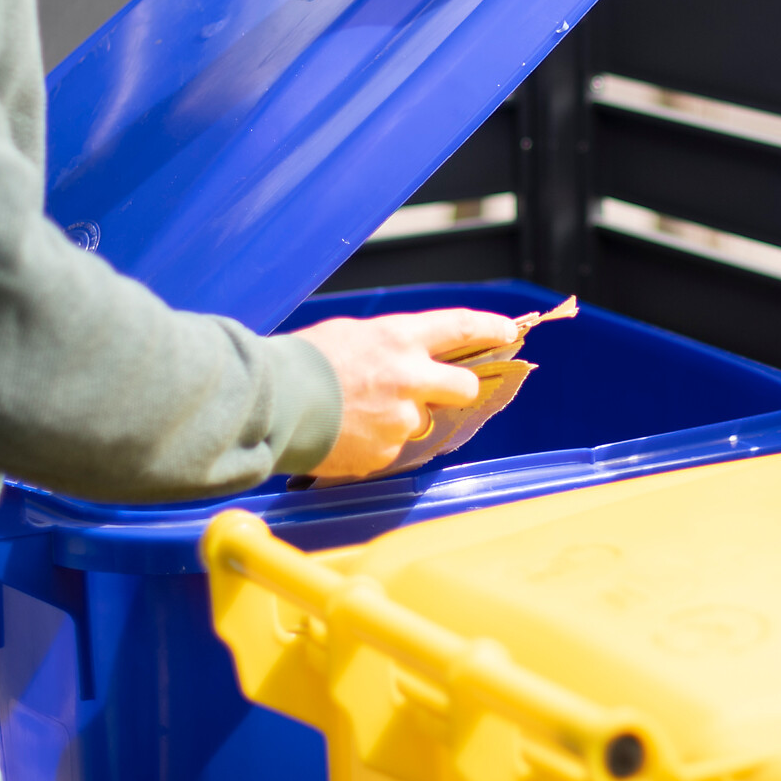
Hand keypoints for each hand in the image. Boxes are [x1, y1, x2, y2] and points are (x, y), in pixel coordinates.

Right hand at [293, 308, 521, 478]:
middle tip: (440, 390)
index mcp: (400, 338)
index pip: (461, 327)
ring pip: (422, 421)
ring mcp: (401, 419)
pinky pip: (392, 447)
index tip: (509, 332)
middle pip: (464, 386)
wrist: (271, 403)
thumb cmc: (303, 361)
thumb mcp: (352, 336)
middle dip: (458, 388)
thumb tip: (408, 363)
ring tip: (357, 413)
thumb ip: (389, 349)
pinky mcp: (386, 452)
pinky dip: (375, 442)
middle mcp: (410, 378)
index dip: (491, 328)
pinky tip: (345, 433)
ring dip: (402, 418)